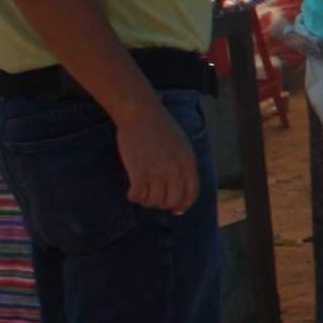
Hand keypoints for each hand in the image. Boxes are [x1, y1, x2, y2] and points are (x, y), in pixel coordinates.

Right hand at [117, 98, 200, 213]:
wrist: (141, 113)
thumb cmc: (160, 127)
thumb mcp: (182, 145)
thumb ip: (184, 164)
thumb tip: (183, 186)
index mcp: (188, 163)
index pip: (191, 194)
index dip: (183, 204)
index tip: (176, 210)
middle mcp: (175, 170)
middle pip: (171, 200)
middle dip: (162, 204)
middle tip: (153, 199)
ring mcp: (157, 172)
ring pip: (154, 200)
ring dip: (146, 201)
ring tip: (141, 194)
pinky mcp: (139, 171)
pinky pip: (137, 195)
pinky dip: (134, 197)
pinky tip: (131, 193)